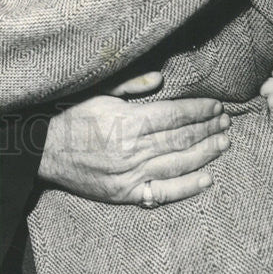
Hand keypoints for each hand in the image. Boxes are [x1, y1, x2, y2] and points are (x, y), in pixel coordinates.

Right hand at [39, 72, 229, 206]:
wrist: (46, 152)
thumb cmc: (72, 117)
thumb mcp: (99, 92)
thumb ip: (132, 85)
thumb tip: (162, 79)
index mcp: (126, 121)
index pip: (174, 115)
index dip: (198, 110)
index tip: (216, 105)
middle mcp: (132, 150)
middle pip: (180, 139)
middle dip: (207, 129)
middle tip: (226, 122)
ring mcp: (130, 175)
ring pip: (177, 164)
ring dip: (205, 153)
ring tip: (223, 143)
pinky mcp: (126, 194)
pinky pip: (163, 193)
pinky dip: (187, 187)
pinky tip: (206, 178)